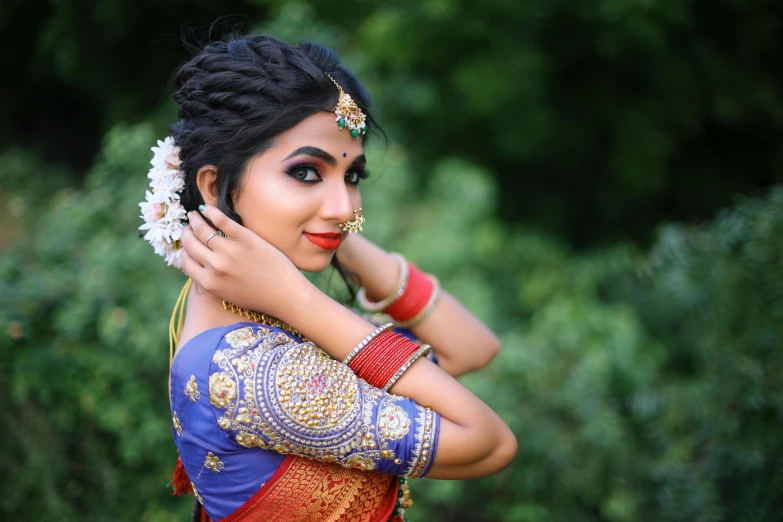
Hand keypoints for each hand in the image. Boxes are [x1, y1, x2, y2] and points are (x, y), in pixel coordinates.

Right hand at [181, 205, 309, 320]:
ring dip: (195, 220)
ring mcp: (230, 252)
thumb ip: (212, 282)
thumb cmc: (259, 297)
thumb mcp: (228, 295)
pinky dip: (211, 212)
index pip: (185, 262)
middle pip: (190, 244)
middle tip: (188, 226)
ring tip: (195, 215)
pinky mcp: (246, 239)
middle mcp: (215, 267)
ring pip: (202, 230)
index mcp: (209, 283)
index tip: (187, 244)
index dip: (184, 251)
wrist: (285, 295)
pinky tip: (208, 208)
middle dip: (186, 233)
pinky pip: (222, 220)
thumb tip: (201, 266)